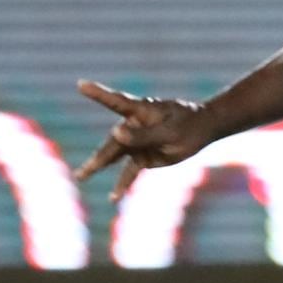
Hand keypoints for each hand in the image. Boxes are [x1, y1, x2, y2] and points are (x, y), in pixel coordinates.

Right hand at [74, 78, 213, 200]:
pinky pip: (129, 171)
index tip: (82, 84)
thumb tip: (116, 134)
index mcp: (140, 111)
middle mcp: (132, 125)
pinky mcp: (141, 157)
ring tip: (80, 176)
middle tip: (81, 172)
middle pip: (112, 142)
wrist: (202, 131)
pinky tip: (113, 198)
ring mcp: (135, 142)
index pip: (116, 101)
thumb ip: (143, 135)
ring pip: (114, 156)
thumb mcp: (169, 132)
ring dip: (98, 166)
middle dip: (97, 157)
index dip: (98, 93)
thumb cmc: (188, 125)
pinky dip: (122, 184)